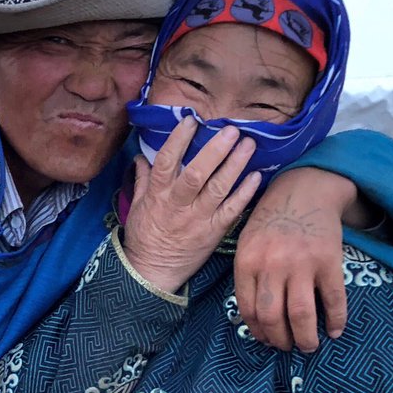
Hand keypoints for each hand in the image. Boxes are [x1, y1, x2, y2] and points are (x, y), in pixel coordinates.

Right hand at [122, 117, 260, 292]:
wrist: (152, 272)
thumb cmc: (144, 236)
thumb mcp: (137, 206)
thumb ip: (142, 180)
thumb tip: (141, 157)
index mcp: (157, 195)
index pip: (165, 161)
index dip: (178, 140)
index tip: (191, 121)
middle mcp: (178, 204)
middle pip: (197, 173)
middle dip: (215, 150)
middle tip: (231, 130)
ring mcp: (197, 219)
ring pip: (218, 188)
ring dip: (235, 165)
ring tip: (249, 144)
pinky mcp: (214, 232)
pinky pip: (232, 210)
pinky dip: (245, 193)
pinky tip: (256, 175)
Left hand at [234, 167, 358, 351]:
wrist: (306, 188)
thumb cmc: (273, 218)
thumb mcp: (248, 241)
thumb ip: (249, 274)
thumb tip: (254, 318)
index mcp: (248, 261)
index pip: (248, 309)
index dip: (258, 331)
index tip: (266, 339)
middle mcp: (272, 264)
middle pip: (273, 317)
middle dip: (280, 340)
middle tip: (287, 347)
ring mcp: (302, 263)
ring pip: (301, 314)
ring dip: (306, 338)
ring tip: (309, 345)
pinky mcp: (329, 261)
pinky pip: (333, 300)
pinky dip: (336, 320)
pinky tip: (334, 330)